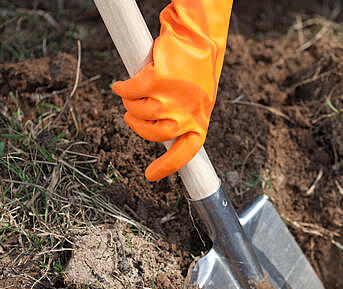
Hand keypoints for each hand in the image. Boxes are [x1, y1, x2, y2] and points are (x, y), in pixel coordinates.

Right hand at [113, 0, 231, 180]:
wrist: (198, 38)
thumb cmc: (196, 68)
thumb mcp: (197, 99)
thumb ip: (182, 117)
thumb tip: (159, 132)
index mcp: (199, 122)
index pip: (185, 154)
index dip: (167, 167)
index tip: (150, 176)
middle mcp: (187, 115)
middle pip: (152, 134)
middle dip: (137, 124)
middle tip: (133, 113)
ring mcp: (172, 99)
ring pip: (138, 111)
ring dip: (130, 102)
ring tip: (134, 91)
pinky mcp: (158, 80)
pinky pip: (130, 91)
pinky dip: (123, 88)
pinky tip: (122, 84)